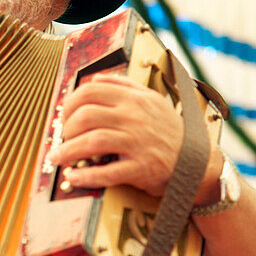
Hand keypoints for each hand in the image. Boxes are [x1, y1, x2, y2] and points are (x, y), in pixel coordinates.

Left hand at [48, 73, 195, 197]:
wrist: (198, 162)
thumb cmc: (169, 131)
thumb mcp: (151, 100)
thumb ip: (124, 86)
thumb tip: (95, 79)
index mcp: (134, 99)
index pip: (90, 92)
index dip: (69, 105)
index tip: (63, 117)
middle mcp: (134, 118)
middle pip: (86, 116)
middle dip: (65, 129)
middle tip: (62, 139)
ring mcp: (138, 143)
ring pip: (91, 142)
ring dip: (68, 151)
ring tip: (58, 158)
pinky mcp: (141, 168)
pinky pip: (106, 172)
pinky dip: (85, 176)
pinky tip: (73, 176)